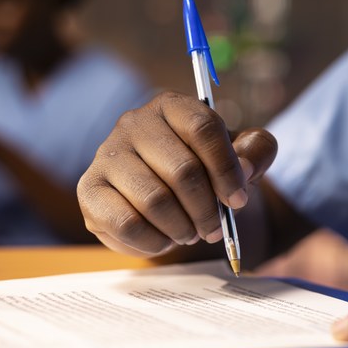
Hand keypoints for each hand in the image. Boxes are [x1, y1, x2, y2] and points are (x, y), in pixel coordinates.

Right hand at [77, 91, 276, 256]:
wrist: (170, 198)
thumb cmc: (209, 171)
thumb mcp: (243, 156)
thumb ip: (257, 152)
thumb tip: (244, 170)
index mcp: (174, 106)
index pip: (203, 128)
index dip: (227, 169)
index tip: (238, 200)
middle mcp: (135, 123)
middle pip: (182, 170)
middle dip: (207, 209)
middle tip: (215, 228)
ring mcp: (107, 154)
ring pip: (155, 200)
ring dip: (183, 227)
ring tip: (191, 233)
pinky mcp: (90, 190)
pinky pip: (126, 223)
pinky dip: (155, 241)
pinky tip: (165, 239)